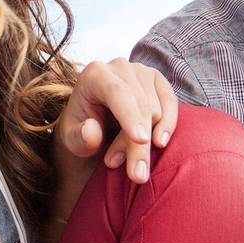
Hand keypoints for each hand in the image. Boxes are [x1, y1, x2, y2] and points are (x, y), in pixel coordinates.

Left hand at [52, 59, 177, 195]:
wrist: (93, 120)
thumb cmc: (81, 130)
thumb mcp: (72, 139)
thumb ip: (79, 137)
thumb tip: (92, 131)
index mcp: (94, 74)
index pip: (116, 93)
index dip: (129, 115)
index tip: (140, 139)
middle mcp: (119, 67)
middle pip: (139, 107)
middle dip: (138, 144)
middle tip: (137, 175)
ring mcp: (141, 71)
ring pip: (155, 110)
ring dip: (145, 141)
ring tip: (127, 161)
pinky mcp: (158, 81)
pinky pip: (171, 104)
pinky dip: (168, 125)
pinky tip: (160, 143)